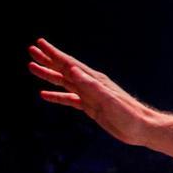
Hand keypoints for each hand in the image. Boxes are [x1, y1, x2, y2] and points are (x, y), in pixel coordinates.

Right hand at [29, 38, 156, 146]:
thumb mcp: (108, 100)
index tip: (39, 44)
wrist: (142, 128)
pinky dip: (56, 96)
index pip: (69, 63)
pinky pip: (69, 99)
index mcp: (94, 80)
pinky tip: (44, 94)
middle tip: (30, 50)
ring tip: (32, 68)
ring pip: (64, 82)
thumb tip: (72, 70)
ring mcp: (90, 95)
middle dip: (47, 60)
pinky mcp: (91, 107)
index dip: (54, 54)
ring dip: (48, 75)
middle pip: (64, 69)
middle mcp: (90, 84)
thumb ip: (91, 86)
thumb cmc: (129, 114)